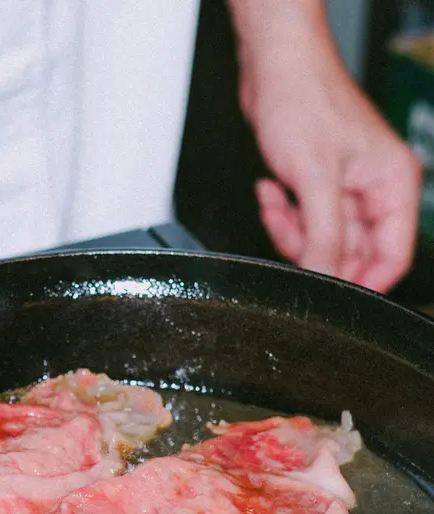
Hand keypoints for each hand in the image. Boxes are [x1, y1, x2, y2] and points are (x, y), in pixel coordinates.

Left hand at [228, 1, 421, 292]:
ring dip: (291, 232)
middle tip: (292, 233)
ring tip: (277, 201)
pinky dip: (282, 216)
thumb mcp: (315, 179)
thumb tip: (325, 277)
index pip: (393, 256)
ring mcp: (345, 192)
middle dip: (314, 250)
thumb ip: (324, 236)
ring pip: (321, 243)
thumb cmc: (304, 99)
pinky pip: (302, 225)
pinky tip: (271, 190)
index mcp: (393, 186)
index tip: (332, 295)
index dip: (364, 282)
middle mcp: (374, 192)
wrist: (274, 67)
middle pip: (351, 255)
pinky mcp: (318, 189)